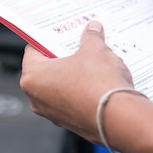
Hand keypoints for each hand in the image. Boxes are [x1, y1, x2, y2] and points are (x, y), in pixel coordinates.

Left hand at [19, 21, 133, 143]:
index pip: (33, 50)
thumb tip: (92, 29)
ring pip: (60, 86)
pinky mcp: (70, 123)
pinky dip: (81, 92)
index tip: (61, 34)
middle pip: (47, 69)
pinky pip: (71, 101)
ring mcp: (53, 114)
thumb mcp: (95, 50)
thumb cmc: (99, 86)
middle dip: (63, 57)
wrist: (119, 119)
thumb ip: (91, 37)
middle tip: (79, 45)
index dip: (49, 39)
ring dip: (73, 75)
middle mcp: (37, 99)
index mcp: (32, 77)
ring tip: (93, 63)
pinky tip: (98, 82)